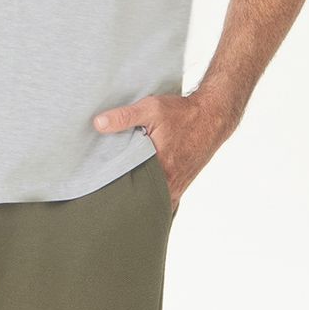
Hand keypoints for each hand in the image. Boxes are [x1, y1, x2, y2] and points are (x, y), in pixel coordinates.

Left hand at [93, 90, 237, 209]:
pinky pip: (163, 200)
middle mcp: (169, 183)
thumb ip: (123, 117)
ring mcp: (176, 187)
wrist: (211, 116)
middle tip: (105, 196)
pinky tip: (140, 194)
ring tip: (120, 197)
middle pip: (140, 198)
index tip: (97, 188)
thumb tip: (98, 124)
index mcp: (160, 168)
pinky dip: (152, 198)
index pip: (129, 187)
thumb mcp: (150, 108)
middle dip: (124, 198)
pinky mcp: (181, 186)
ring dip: (139, 199)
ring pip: (152, 201)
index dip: (112, 187)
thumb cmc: (181, 113)